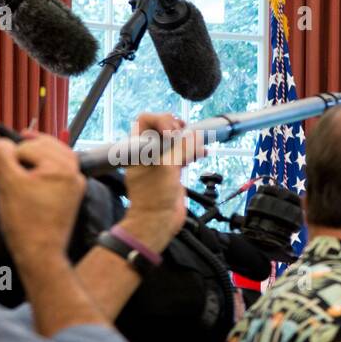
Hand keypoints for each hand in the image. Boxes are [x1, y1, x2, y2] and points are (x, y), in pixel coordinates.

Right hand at [0, 135, 85, 263]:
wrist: (40, 251)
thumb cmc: (27, 222)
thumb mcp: (7, 182)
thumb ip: (2, 155)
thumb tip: (1, 143)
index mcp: (63, 167)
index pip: (28, 146)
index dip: (8, 156)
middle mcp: (74, 173)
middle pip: (43, 146)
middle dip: (21, 154)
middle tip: (3, 169)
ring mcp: (74, 184)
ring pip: (50, 157)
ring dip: (30, 160)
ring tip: (13, 172)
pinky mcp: (70, 194)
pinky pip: (55, 172)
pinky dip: (39, 171)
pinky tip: (26, 179)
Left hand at [118, 112, 202, 253]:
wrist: (158, 220)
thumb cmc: (154, 197)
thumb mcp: (167, 168)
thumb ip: (180, 149)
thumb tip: (192, 136)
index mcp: (138, 148)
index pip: (146, 120)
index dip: (162, 120)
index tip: (174, 132)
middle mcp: (147, 151)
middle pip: (162, 128)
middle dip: (177, 128)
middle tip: (185, 135)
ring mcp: (160, 161)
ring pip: (174, 141)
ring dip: (188, 139)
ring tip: (196, 144)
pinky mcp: (171, 171)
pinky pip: (183, 154)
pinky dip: (193, 151)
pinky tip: (202, 152)